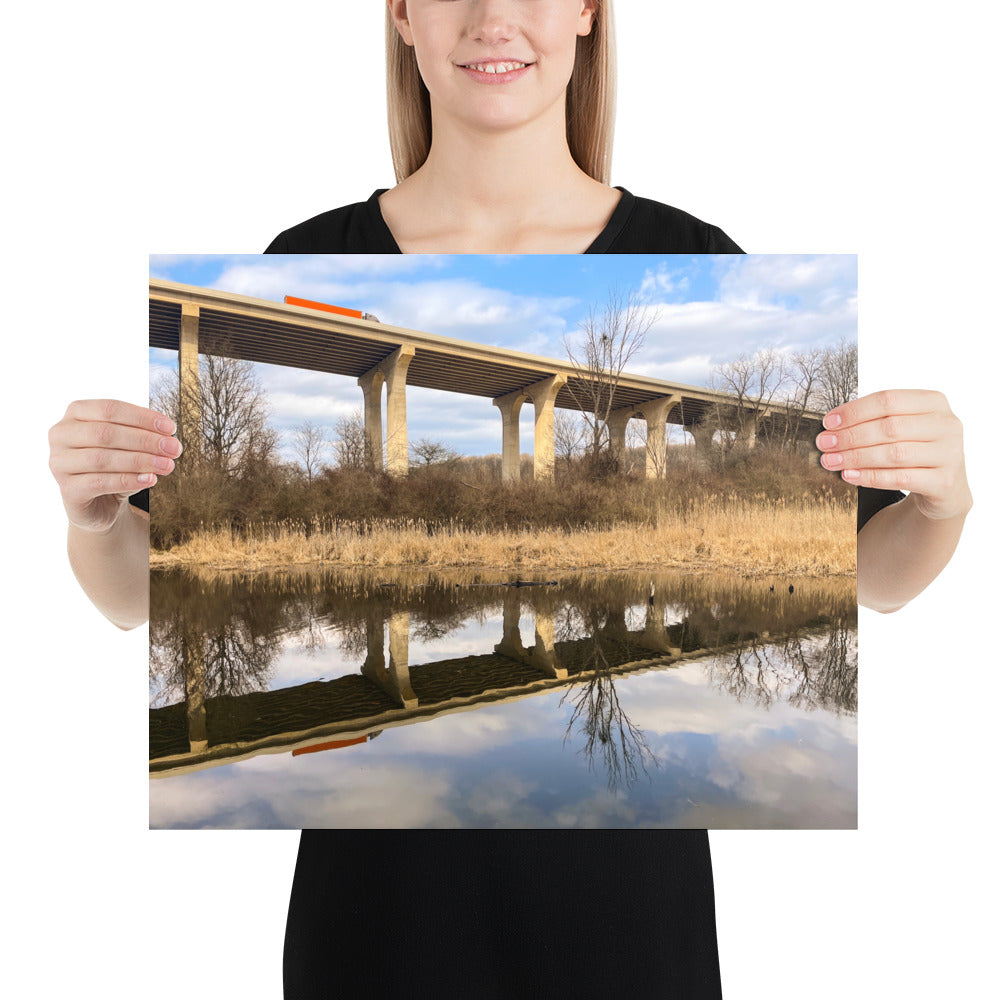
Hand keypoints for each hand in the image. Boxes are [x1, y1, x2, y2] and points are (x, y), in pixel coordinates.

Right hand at [48, 400, 180, 532]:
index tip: (171, 428)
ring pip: (102, 458)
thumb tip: (168, 438)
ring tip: (167, 465)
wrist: (101, 503)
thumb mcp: (129, 445)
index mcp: (76, 413)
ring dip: (140, 461)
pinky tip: (150, 479)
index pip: (110, 409)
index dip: (142, 417)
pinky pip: (99, 483)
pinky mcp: (67, 490)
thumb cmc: (115, 466)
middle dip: (145, 440)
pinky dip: (128, 480)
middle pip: (106, 433)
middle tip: (174, 448)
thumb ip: (143, 436)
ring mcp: (59, 463)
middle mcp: (61, 435)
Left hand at [816, 389, 971, 520]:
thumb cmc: (916, 450)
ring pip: (893, 453)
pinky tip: (849, 475)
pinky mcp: (944, 482)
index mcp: (934, 402)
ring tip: (830, 460)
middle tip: (824, 444)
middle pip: (889, 427)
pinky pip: (900, 478)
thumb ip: (875, 420)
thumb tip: (832, 426)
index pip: (888, 400)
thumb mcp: (903, 428)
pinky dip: (870, 476)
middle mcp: (946, 425)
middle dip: (850, 436)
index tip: (828, 422)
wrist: (946, 487)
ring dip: (856, 457)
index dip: (855, 411)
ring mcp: (949, 454)